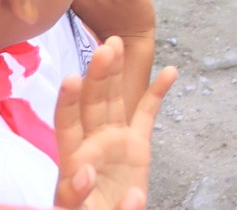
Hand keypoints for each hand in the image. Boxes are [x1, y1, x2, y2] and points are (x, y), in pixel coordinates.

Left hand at [51, 38, 173, 209]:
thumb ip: (77, 196)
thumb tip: (86, 173)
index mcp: (72, 161)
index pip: (67, 125)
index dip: (68, 103)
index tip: (71, 80)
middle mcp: (92, 143)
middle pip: (93, 104)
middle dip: (98, 75)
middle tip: (104, 48)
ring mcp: (115, 141)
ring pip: (115, 100)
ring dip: (116, 72)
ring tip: (118, 43)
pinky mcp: (137, 147)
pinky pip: (147, 115)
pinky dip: (157, 93)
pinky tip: (169, 71)